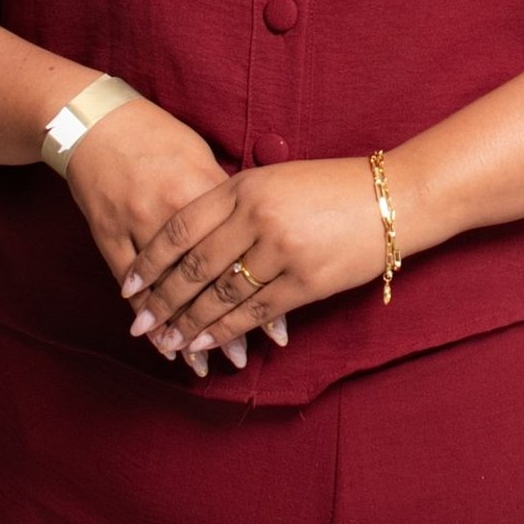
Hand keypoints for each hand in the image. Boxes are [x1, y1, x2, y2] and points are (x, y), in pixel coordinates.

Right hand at [63, 98, 241, 373]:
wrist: (100, 122)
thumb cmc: (162, 138)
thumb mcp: (205, 159)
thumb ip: (233, 201)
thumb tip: (265, 236)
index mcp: (204, 188)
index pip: (239, 252)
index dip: (258, 292)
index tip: (278, 328)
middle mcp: (171, 209)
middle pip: (203, 277)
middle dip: (223, 322)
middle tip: (244, 358)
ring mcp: (135, 223)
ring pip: (164, 288)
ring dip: (182, 329)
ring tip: (203, 365)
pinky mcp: (107, 233)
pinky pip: (127, 284)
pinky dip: (145, 315)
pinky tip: (159, 342)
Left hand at [119, 157, 388, 360]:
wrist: (394, 198)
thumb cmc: (332, 186)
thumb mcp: (275, 180)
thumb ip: (233, 203)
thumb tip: (189, 238)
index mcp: (245, 188)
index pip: (181, 228)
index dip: (151, 260)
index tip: (129, 283)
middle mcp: (257, 218)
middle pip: (194, 267)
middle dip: (162, 300)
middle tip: (138, 323)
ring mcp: (281, 252)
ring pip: (221, 296)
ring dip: (189, 323)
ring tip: (167, 342)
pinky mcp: (305, 283)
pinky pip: (254, 313)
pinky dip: (226, 330)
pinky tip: (205, 343)